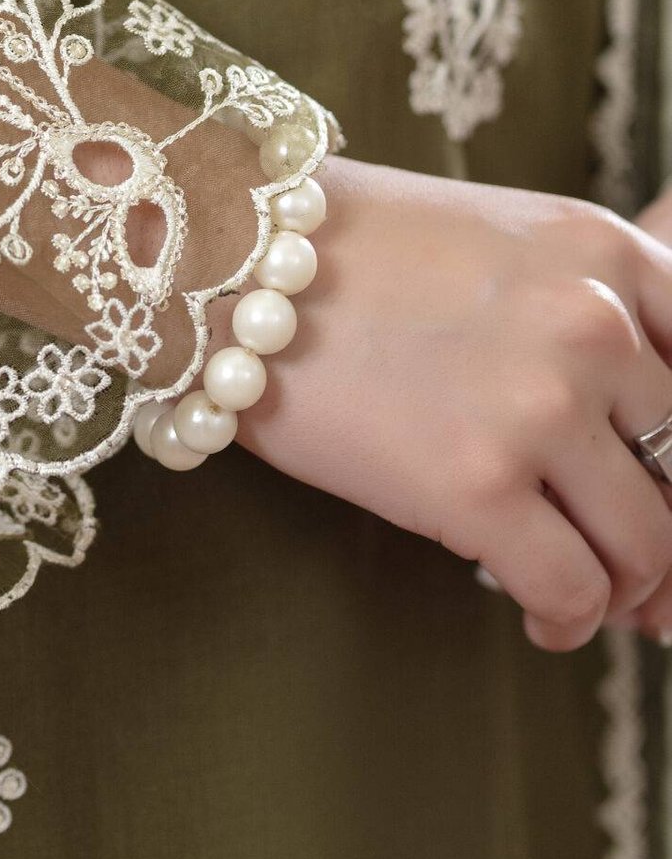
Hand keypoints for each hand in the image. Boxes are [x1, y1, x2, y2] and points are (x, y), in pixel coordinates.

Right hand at [226, 155, 671, 649]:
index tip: (667, 483)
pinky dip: (568, 620)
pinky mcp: (475, 488)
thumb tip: (653, 442)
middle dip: (668, 531)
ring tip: (587, 592)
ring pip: (648, 546)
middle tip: (644, 566)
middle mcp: (592, 326)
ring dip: (626, 586)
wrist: (229, 254)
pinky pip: (572, 591)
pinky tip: (540, 617)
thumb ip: (590, 309)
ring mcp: (537, 409)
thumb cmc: (355, 247)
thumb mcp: (507, 238)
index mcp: (605, 250)